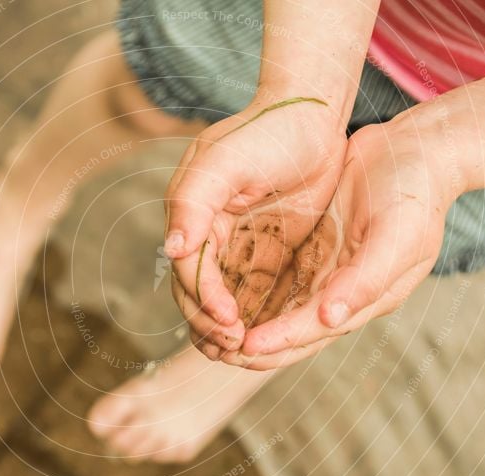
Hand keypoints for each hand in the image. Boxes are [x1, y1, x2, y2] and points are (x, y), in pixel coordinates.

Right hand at [166, 92, 347, 352]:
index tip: (228, 321)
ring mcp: (238, 243)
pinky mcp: (266, 249)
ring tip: (244, 354)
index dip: (204, 299)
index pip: (189, 270)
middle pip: (199, 292)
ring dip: (226, 328)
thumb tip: (171, 249)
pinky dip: (254, 317)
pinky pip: (254, 291)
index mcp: (193, 214)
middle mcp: (210, 233)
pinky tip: (265, 338)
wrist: (312, 113)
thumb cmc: (267, 130)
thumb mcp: (225, 160)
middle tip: (236, 346)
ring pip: (223, 298)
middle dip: (211, 322)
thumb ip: (193, 202)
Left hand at [221, 120, 459, 369]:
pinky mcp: (317, 255)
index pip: (317, 328)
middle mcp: (346, 293)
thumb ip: (366, 278)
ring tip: (212, 338)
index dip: (281, 340)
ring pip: (284, 313)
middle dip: (260, 347)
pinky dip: (256, 298)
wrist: (415, 151)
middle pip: (296, 332)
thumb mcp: (399, 232)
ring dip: (253, 328)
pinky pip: (281, 285)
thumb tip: (331, 318)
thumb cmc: (413, 190)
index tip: (245, 347)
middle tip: (216, 352)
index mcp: (369, 296)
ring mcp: (330, 275)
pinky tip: (226, 301)